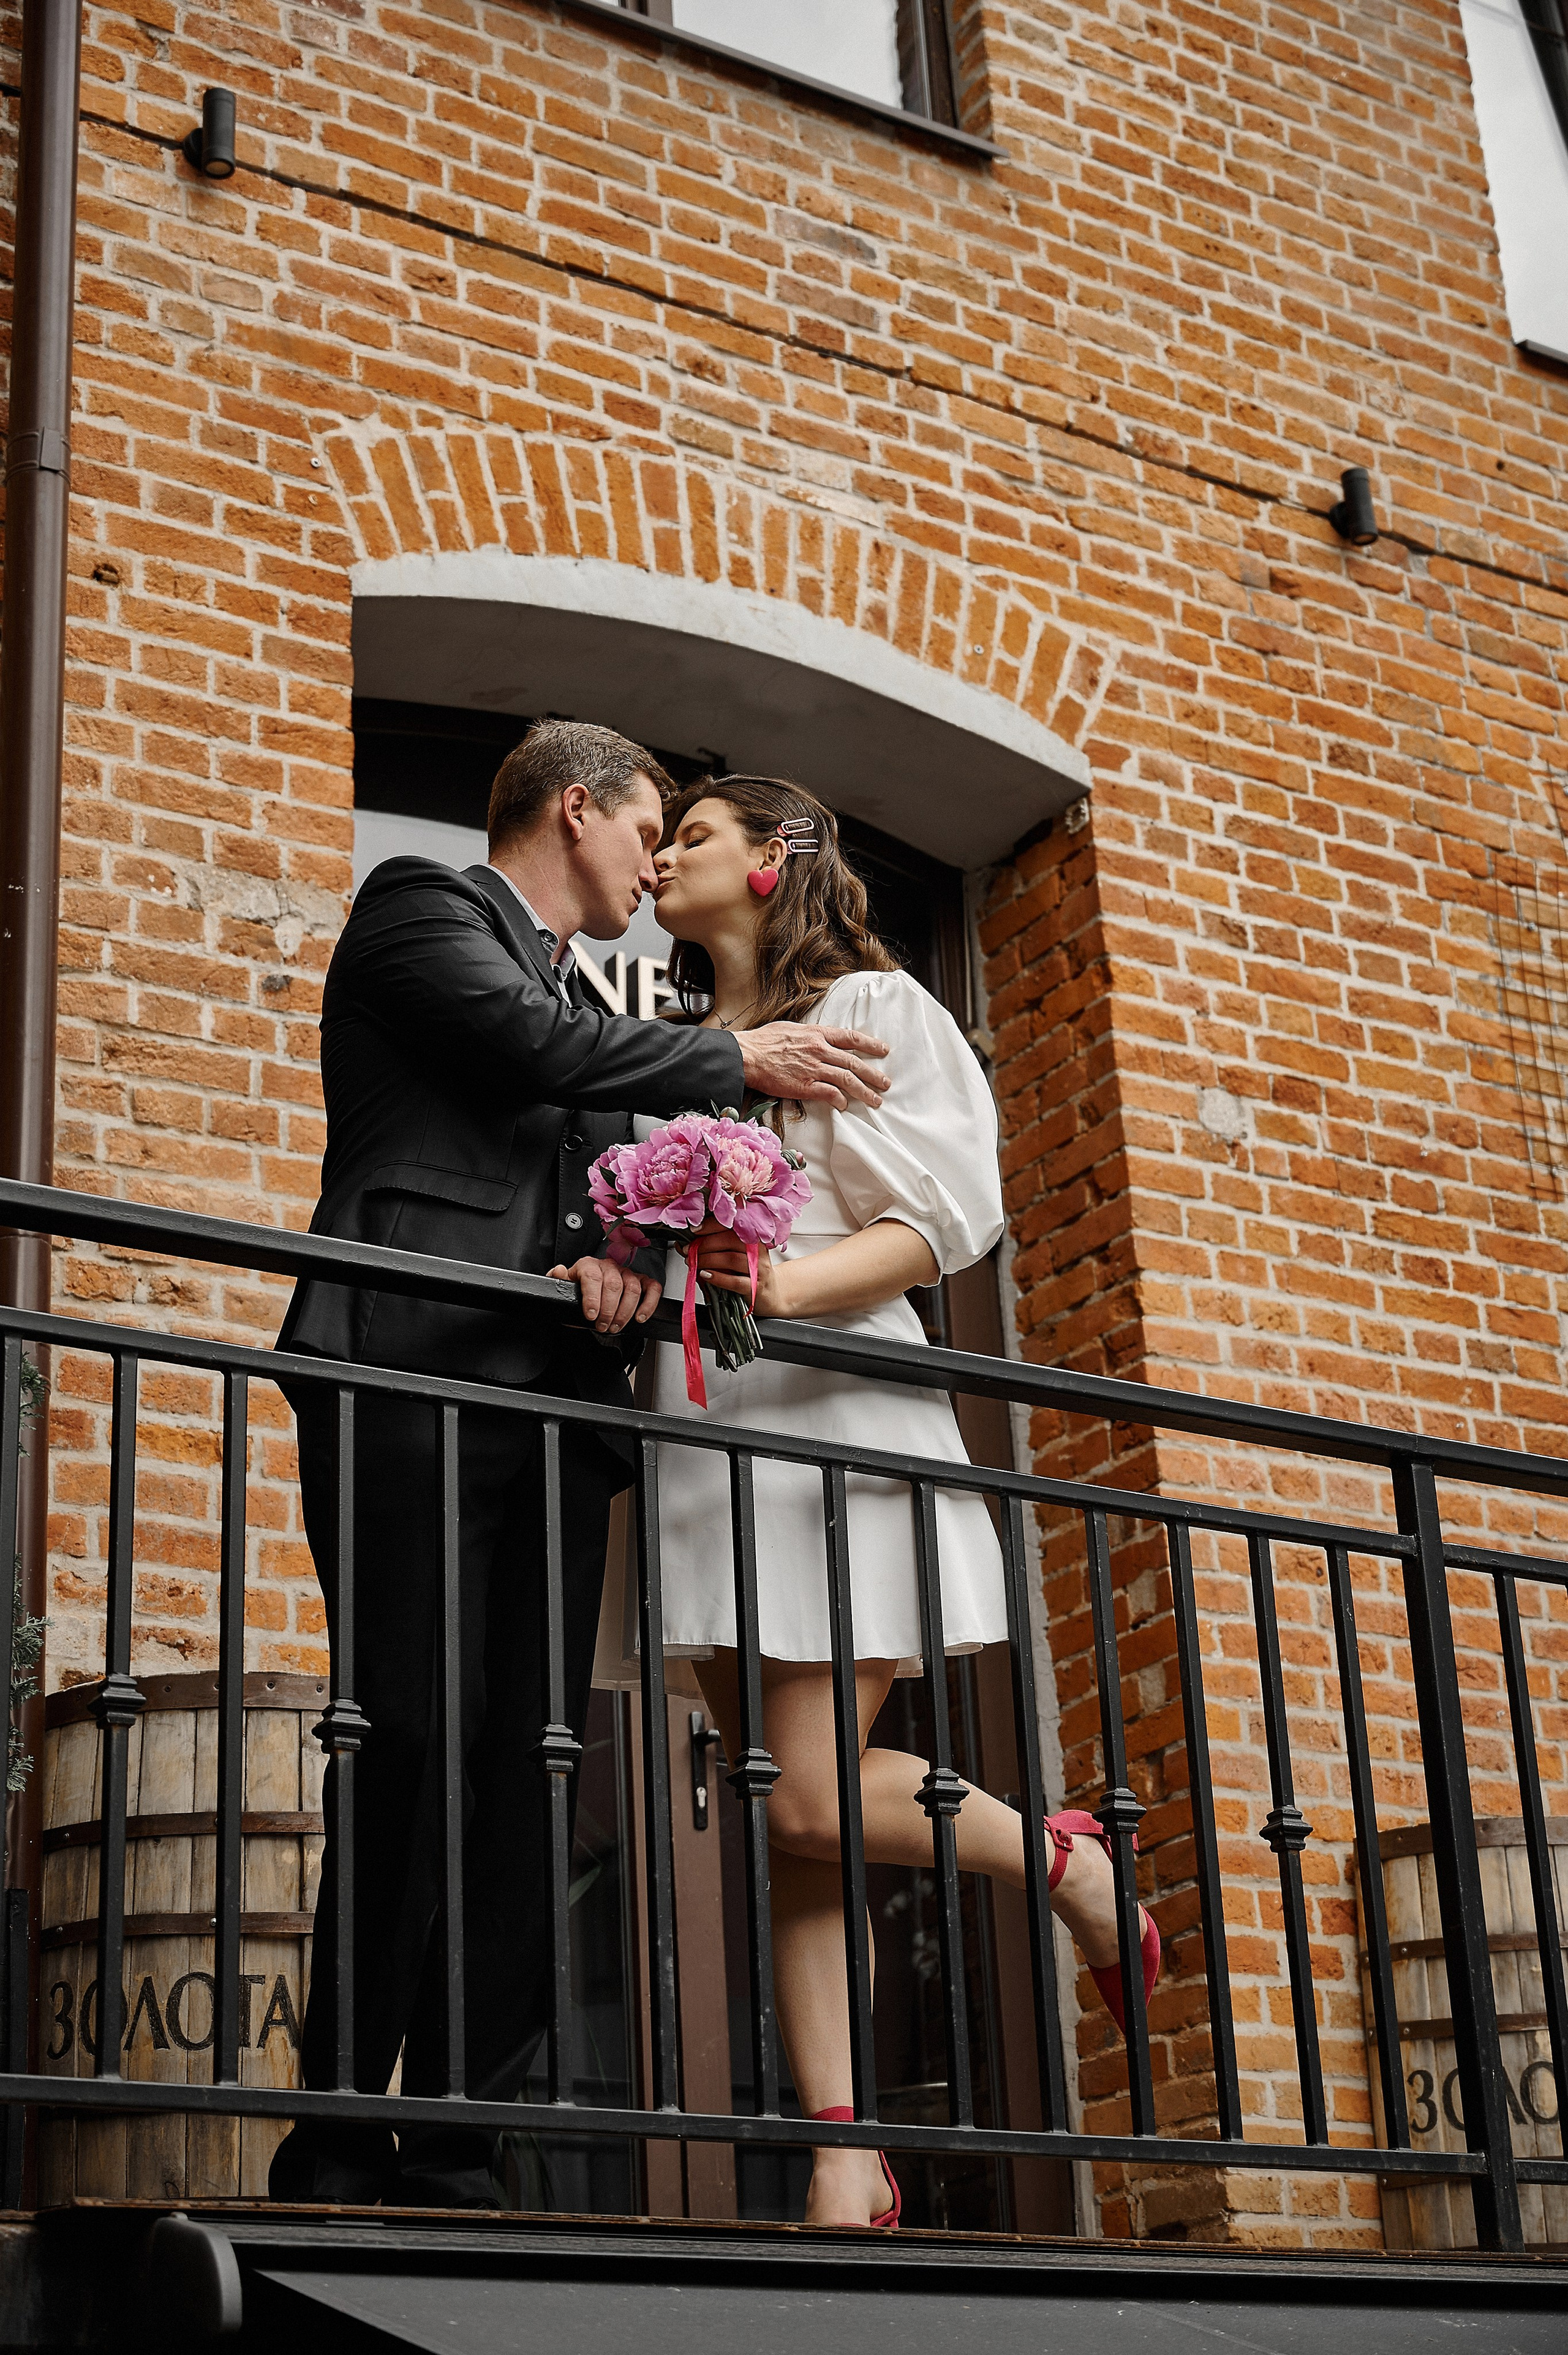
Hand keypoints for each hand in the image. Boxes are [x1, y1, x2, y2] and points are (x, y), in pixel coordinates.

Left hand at [548, 1257, 662, 1335]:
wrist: (590, 1298)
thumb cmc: (579, 1293)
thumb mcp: (563, 1289)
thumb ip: (557, 1280)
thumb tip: (559, 1271)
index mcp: (589, 1265)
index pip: (592, 1277)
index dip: (592, 1298)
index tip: (591, 1315)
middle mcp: (609, 1266)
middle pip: (614, 1285)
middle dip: (608, 1310)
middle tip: (602, 1326)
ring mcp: (627, 1272)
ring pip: (633, 1288)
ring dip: (625, 1312)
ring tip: (616, 1326)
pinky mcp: (642, 1281)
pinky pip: (652, 1288)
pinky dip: (649, 1303)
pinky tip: (640, 1317)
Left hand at [693, 1227, 793, 1318]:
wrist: (772, 1296)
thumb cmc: (750, 1274)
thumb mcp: (734, 1258)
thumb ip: (713, 1250)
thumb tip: (684, 1246)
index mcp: (753, 1238)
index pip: (732, 1225)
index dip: (711, 1225)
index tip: (695, 1229)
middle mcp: (758, 1251)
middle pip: (730, 1239)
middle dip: (705, 1244)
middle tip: (689, 1250)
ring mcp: (759, 1269)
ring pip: (731, 1258)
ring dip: (707, 1260)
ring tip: (694, 1263)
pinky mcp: (756, 1287)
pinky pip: (735, 1281)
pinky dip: (718, 1277)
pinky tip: (705, 1275)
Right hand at [736, 1022, 888, 1109]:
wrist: (746, 1055)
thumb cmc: (763, 1041)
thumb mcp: (791, 1029)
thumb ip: (809, 1035)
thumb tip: (819, 1038)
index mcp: (816, 1034)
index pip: (851, 1037)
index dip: (870, 1044)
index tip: (883, 1050)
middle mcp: (819, 1050)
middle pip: (854, 1062)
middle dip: (873, 1074)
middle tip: (886, 1083)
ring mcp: (812, 1069)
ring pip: (846, 1079)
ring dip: (864, 1091)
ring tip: (875, 1100)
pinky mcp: (804, 1086)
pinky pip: (829, 1094)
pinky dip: (840, 1099)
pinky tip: (845, 1105)